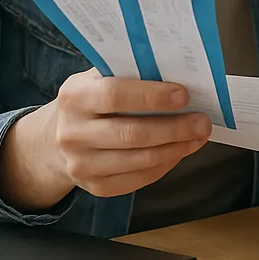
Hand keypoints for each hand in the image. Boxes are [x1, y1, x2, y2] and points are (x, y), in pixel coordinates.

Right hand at [0, 69, 211, 209]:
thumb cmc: (94, 99)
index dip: (152, 96)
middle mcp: (72, 132)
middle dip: (173, 128)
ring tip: (198, 136)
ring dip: (175, 148)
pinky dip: (164, 165)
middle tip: (202, 121)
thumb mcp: (102, 77)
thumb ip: (133, 73)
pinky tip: (180, 151)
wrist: (56, 139)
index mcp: (74, 96)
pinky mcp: (94, 186)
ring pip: (138, 159)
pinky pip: (137, 179)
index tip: (184, 95)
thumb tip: (181, 72)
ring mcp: (80, 163)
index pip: (115, 95)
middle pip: (131, 133)